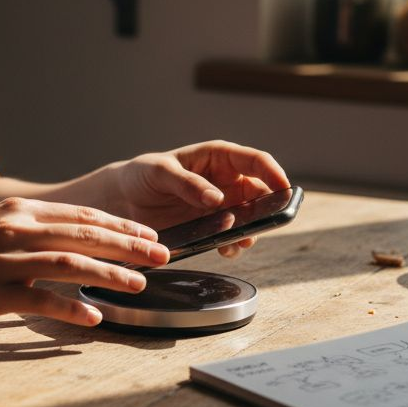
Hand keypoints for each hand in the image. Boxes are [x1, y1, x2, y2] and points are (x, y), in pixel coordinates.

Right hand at [0, 197, 169, 325]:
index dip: (121, 225)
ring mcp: (3, 261)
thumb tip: (73, 238)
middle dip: (129, 246)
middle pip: (85, 234)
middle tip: (162, 256)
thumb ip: (30, 227)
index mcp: (18, 210)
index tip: (150, 236)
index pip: (82, 214)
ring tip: (140, 286)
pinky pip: (40, 301)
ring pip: (70, 264)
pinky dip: (71, 308)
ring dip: (110, 275)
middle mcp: (15, 229)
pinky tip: (95, 318)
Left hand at [100, 140, 288, 257]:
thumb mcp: (160, 172)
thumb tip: (216, 199)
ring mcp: (221, 206)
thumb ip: (187, 183)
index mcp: (218, 157)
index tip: (284, 189)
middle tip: (265, 222)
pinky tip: (226, 249)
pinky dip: (234, 244)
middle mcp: (226, 181)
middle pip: (260, 193)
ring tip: (242, 241)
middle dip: (267, 208)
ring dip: (252, 230)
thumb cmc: (142, 175)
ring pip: (251, 217)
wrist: (123, 200)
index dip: (274, 173)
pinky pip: (232, 236)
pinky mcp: (211, 227)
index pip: (256, 160)